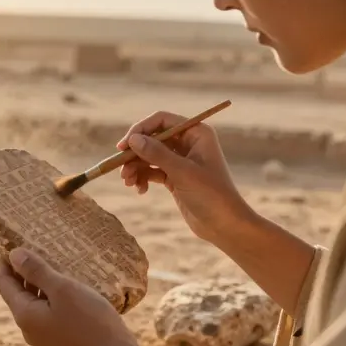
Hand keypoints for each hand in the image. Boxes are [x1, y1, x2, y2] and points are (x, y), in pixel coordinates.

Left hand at [0, 248, 163, 345]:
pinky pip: (47, 308)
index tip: (14, 240)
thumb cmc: (89, 320)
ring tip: (53, 258)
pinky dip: (51, 293)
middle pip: (17, 291)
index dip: (6, 261)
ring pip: (34, 300)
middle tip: (36, 244)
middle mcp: (28, 326)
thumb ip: (36, 271)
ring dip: (40, 280)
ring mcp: (43, 333)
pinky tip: (66, 281)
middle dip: (23, 269)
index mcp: (24, 314)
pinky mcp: (58, 335)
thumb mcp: (62, 289)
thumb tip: (13, 254)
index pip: (4, 283)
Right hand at [116, 111, 255, 242]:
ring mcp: (181, 160)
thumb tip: (133, 139)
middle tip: (120, 167)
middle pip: (152, 138)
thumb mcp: (182, 172)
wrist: (225, 226)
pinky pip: (152, 171)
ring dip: (135, 167)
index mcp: (196, 133)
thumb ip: (156, 154)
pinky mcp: (175, 177)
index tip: (124, 145)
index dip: (141, 129)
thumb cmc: (211, 195)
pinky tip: (140, 190)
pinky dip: (143, 178)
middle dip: (135, 153)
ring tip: (128, 182)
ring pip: (149, 156)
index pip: (162, 120)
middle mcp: (188, 143)